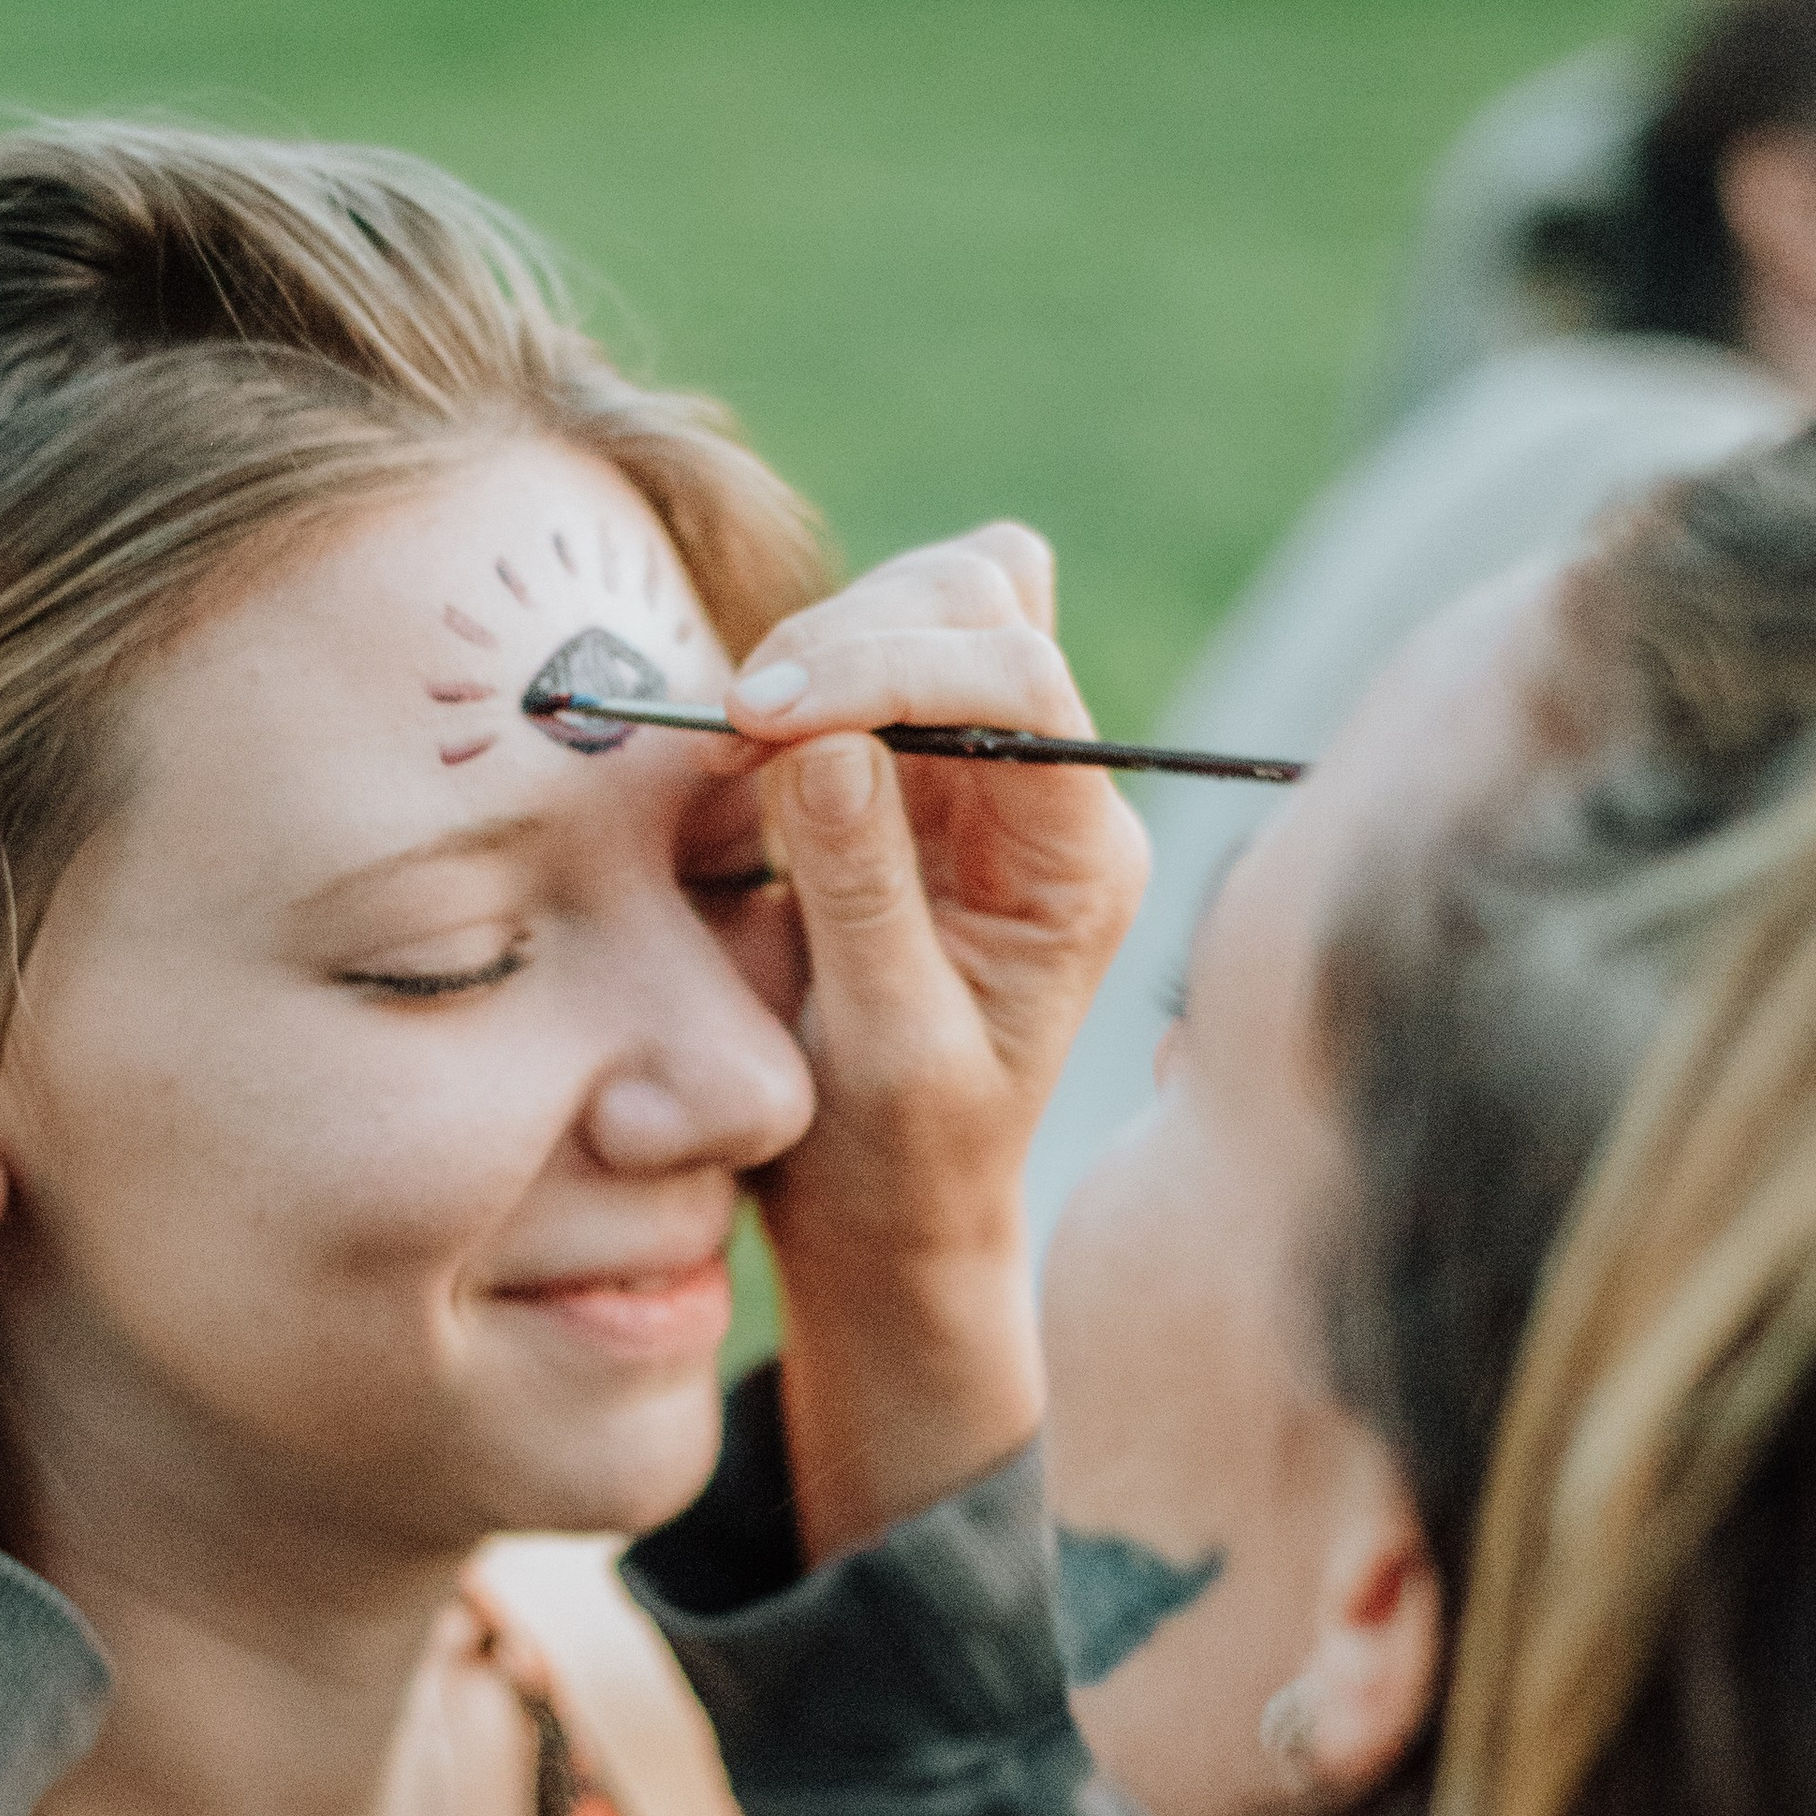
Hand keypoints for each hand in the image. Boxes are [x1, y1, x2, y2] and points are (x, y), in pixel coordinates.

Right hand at [730, 529, 1147, 1557]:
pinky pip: (868, 657)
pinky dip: (802, 674)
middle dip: (855, 637)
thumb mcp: (886, 1052)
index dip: (891, 668)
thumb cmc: (900, 1161)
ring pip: (928, 604)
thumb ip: (864, 896)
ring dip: (825, 645)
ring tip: (736, 743)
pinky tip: (743, 752)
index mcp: (1078, 862)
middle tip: (737, 728)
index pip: (1019, 682)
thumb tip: (825, 742)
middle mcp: (1048, 799)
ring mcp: (981, 775)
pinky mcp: (911, 774)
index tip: (762, 715)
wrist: (887, 1212)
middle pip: (982, 603)